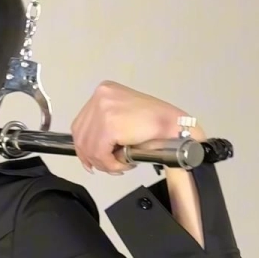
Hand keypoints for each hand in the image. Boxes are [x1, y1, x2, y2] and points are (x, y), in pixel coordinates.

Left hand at [71, 81, 203, 174]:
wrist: (177, 126)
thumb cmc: (159, 124)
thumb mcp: (127, 118)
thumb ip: (106, 130)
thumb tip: (89, 153)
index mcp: (105, 92)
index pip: (81, 125)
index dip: (87, 148)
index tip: (98, 160)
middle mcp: (102, 96)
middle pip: (81, 137)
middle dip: (96, 158)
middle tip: (112, 165)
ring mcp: (103, 108)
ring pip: (88, 147)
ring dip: (104, 163)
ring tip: (121, 164)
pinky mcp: (109, 124)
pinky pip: (99, 153)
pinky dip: (110, 164)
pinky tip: (124, 163)